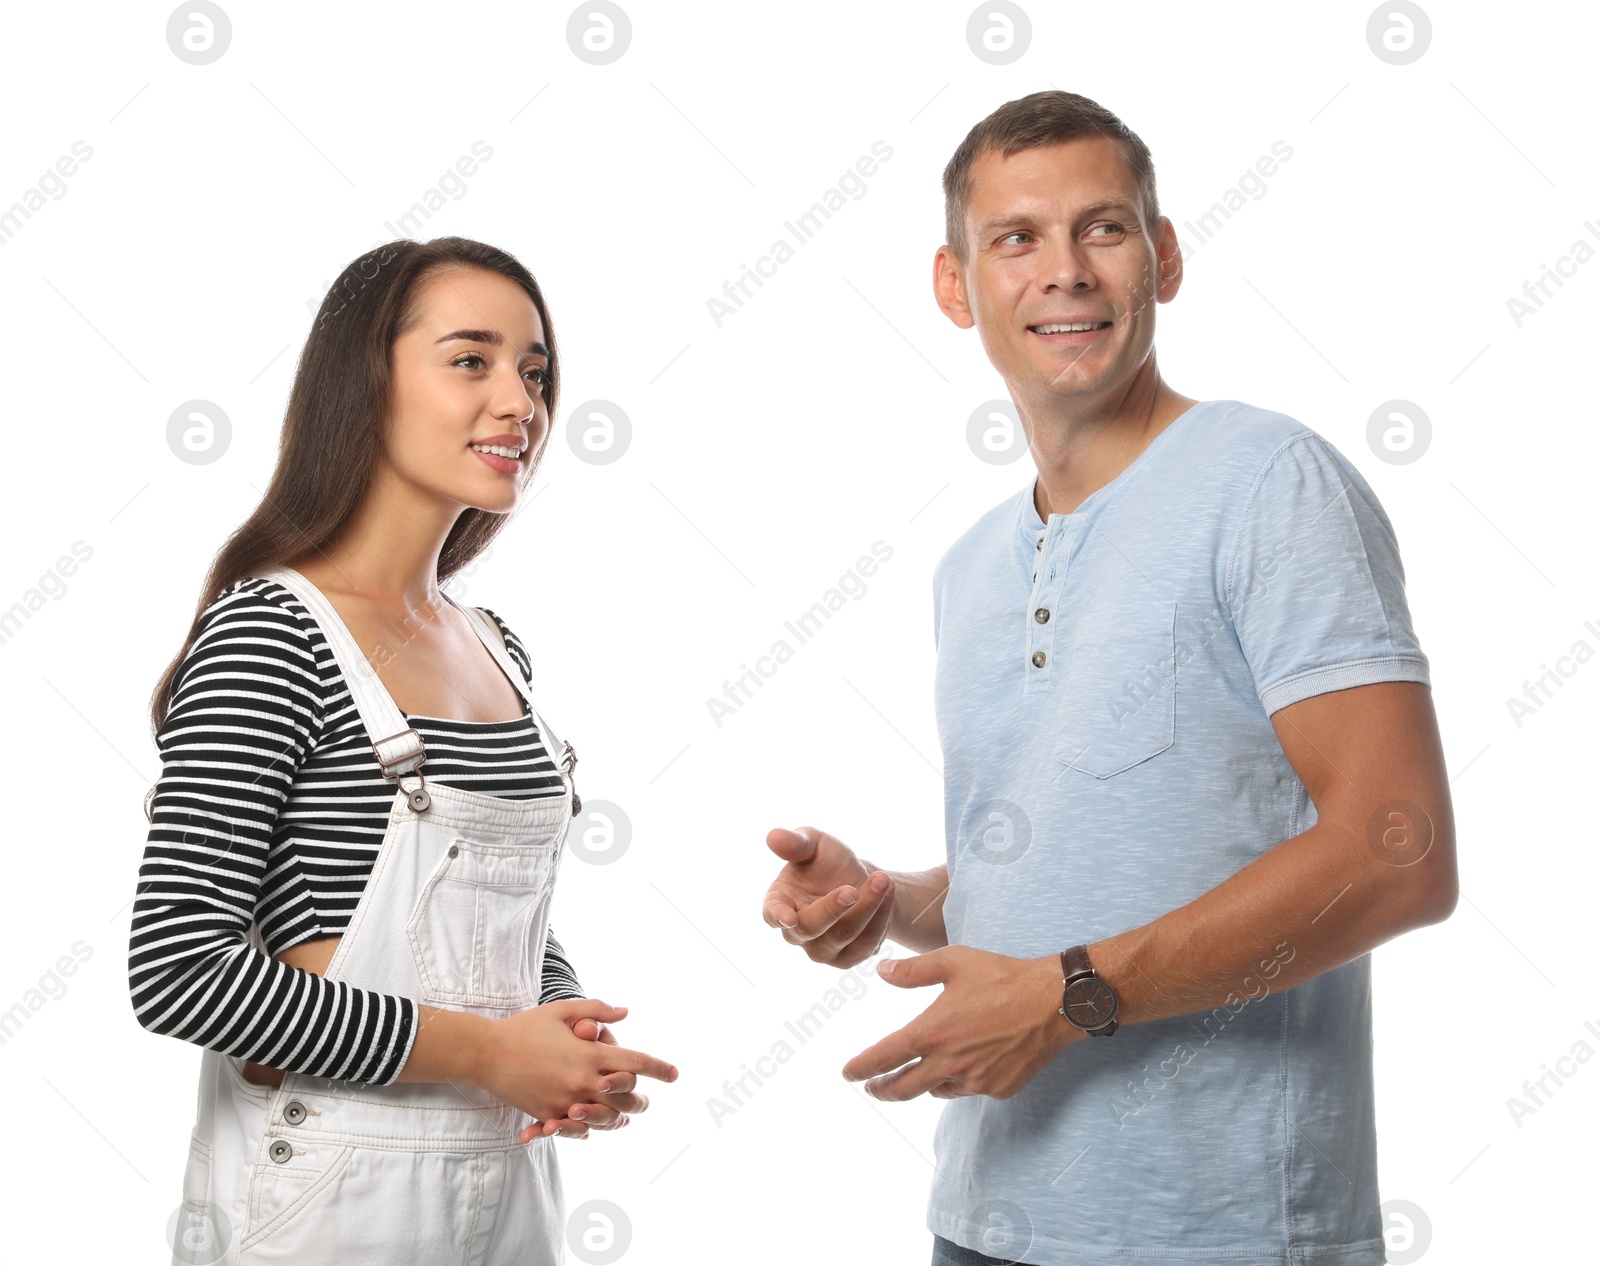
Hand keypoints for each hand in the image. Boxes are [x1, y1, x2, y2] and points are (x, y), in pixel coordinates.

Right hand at [471, 999, 676, 1141]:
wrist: (486, 1054)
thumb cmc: (525, 1028)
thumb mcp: (562, 1010)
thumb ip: (596, 1010)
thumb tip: (625, 1013)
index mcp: (590, 1055)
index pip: (635, 1063)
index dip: (659, 1068)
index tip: (674, 1073)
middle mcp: (582, 1082)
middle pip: (626, 1098)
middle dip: (641, 1099)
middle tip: (647, 1097)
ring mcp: (565, 1103)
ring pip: (605, 1118)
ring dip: (619, 1117)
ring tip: (626, 1114)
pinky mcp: (547, 1115)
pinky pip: (575, 1129)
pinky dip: (586, 1128)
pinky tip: (590, 1123)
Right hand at [763, 826, 894, 967]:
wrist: (858, 879)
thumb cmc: (826, 861)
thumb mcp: (813, 844)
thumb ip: (795, 843)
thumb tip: (773, 837)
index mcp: (779, 902)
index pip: (772, 913)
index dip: (778, 916)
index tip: (789, 918)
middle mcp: (796, 933)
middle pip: (812, 927)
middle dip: (834, 907)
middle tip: (853, 889)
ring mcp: (821, 950)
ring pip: (844, 935)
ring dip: (867, 907)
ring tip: (883, 880)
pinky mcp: (848, 959)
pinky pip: (866, 943)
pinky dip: (881, 917)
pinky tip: (889, 893)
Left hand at [841, 947, 1078, 1100]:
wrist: (1054, 1002)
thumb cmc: (1003, 977)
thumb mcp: (953, 961)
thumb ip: (912, 970)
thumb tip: (881, 972)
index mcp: (932, 1032)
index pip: (884, 1057)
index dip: (861, 1068)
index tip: (848, 1074)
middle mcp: (949, 1062)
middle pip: (902, 1088)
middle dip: (882, 1089)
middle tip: (872, 1087)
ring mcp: (974, 1080)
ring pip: (935, 1091)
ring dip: (921, 1084)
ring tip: (915, 1075)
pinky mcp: (998, 1088)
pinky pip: (967, 1090)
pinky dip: (957, 1081)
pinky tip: (961, 1066)